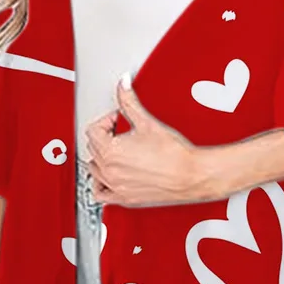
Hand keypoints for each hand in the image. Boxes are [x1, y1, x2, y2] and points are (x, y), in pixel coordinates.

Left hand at [85, 75, 212, 206]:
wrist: (191, 175)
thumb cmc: (173, 154)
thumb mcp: (147, 122)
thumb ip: (129, 101)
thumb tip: (123, 84)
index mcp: (110, 151)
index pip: (93, 130)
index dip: (106, 120)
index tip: (119, 120)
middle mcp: (109, 171)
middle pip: (93, 148)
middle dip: (105, 137)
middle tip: (122, 132)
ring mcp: (116, 187)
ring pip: (95, 170)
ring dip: (102, 158)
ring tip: (119, 151)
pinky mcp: (125, 198)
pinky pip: (101, 194)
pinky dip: (101, 184)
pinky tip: (111, 176)